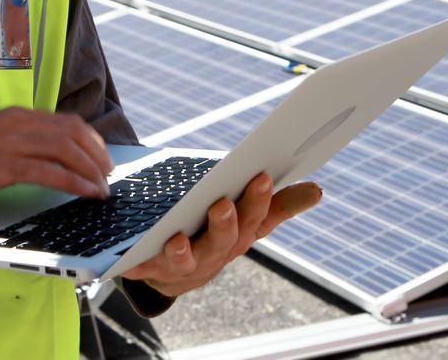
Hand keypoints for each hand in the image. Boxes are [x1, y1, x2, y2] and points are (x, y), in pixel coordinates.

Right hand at [0, 107, 112, 215]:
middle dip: (98, 155)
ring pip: (67, 149)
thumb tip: (38, 159)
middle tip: (108, 175)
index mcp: (14, 116)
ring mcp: (10, 142)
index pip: (66, 122)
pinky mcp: (1, 165)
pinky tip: (87, 193)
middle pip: (74, 132)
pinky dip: (76, 182)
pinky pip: (50, 172)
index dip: (91, 140)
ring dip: (92, 170)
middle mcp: (16, 123)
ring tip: (103, 188)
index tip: (102, 158)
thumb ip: (12, 144)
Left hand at [121, 174, 321, 297]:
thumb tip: (317, 189)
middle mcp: (215, 255)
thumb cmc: (212, 233)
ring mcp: (183, 267)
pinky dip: (137, 264)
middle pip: (224, 240)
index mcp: (240, 236)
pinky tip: (130, 258)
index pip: (257, 219)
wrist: (169, 271)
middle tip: (223, 203)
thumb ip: (277, 204)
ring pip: (186, 260)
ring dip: (183, 251)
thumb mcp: (246, 218)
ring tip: (178, 238)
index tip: (263, 176)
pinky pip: (142, 268)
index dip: (262, 201)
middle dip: (225, 223)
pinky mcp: (150, 271)